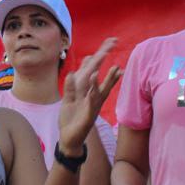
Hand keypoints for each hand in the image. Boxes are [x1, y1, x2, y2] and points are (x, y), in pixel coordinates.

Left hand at [58, 38, 121, 152]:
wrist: (69, 139)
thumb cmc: (70, 120)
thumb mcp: (68, 100)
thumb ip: (71, 86)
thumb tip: (73, 72)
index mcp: (88, 93)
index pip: (95, 73)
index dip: (101, 58)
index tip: (109, 44)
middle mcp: (94, 98)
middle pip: (104, 80)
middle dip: (111, 66)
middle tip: (117, 51)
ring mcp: (92, 107)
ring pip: (101, 91)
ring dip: (107, 80)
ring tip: (115, 68)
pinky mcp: (89, 115)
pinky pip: (92, 102)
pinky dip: (93, 92)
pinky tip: (95, 83)